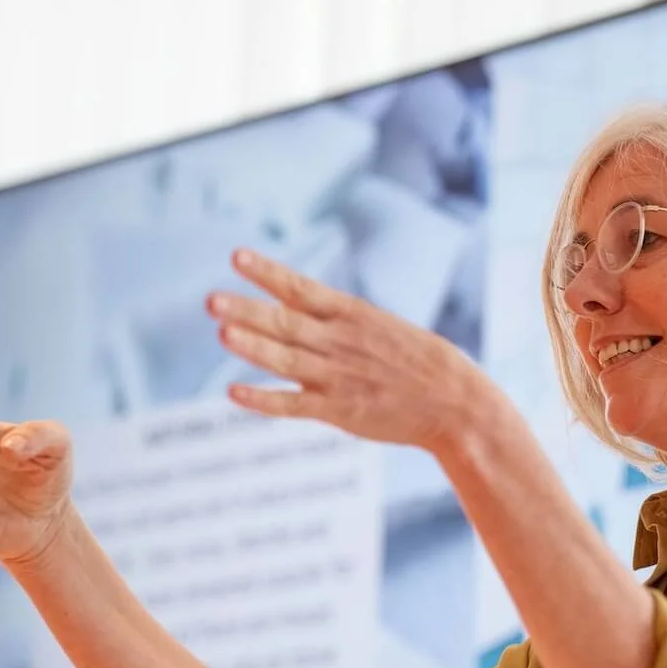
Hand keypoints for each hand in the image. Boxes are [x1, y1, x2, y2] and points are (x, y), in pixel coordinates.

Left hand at [209, 248, 491, 452]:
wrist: (456, 402)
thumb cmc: (421, 363)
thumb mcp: (382, 327)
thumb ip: (340, 321)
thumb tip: (302, 307)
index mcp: (352, 315)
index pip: (301, 288)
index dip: (267, 273)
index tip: (237, 256)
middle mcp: (340, 342)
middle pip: (285, 322)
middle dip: (246, 310)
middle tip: (210, 301)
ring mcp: (338, 377)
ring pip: (286, 359)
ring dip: (253, 347)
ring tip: (222, 333)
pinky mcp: (340, 410)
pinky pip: (294, 405)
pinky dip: (263, 400)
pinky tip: (234, 392)